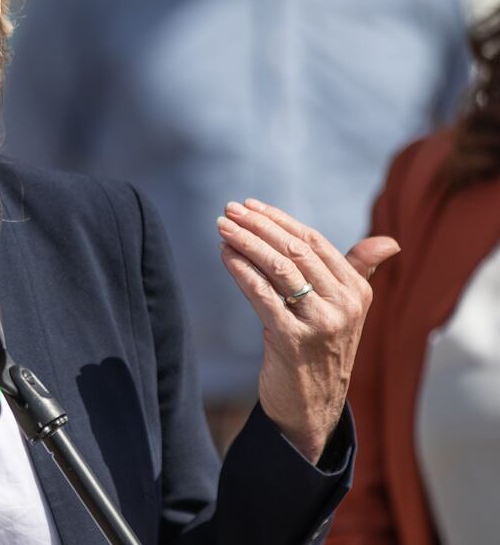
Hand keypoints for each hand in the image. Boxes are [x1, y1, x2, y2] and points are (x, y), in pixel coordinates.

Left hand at [216, 199, 398, 462]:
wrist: (313, 406)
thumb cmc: (322, 349)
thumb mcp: (345, 311)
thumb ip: (358, 272)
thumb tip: (388, 242)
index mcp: (358, 292)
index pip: (315, 242)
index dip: (280, 220)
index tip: (250, 206)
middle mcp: (345, 305)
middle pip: (295, 251)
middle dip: (258, 226)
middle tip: (228, 210)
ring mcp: (320, 323)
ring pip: (278, 268)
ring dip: (245, 242)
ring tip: (222, 227)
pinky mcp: (293, 340)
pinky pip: (262, 295)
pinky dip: (241, 270)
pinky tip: (225, 255)